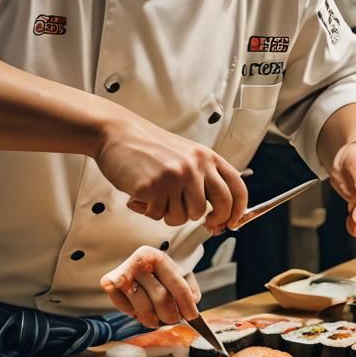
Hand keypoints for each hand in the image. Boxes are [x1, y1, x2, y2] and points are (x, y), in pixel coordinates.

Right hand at [95, 110, 247, 232]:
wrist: (117, 134)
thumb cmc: (148, 148)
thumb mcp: (185, 155)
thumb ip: (202, 179)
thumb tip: (217, 215)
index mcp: (206, 157)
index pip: (236, 187)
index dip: (238, 210)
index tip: (231, 222)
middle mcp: (195, 166)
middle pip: (219, 207)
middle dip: (211, 220)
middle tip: (200, 221)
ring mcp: (175, 176)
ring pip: (186, 217)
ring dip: (170, 214)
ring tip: (157, 197)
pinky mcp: (153, 187)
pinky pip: (158, 215)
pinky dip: (148, 211)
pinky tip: (141, 195)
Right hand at [100, 246, 201, 326]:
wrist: (136, 264)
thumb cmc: (160, 273)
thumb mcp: (179, 274)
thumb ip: (190, 289)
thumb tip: (193, 304)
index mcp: (158, 256)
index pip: (177, 285)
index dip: (187, 304)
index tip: (192, 317)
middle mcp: (139, 261)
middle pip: (161, 298)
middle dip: (170, 315)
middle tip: (172, 320)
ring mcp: (123, 272)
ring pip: (144, 309)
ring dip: (154, 320)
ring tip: (157, 317)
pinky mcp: (108, 282)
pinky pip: (126, 310)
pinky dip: (135, 314)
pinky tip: (139, 307)